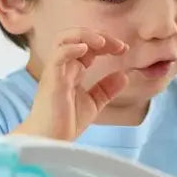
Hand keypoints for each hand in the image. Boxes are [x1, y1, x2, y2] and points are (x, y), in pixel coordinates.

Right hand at [14, 28, 128, 140]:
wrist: (52, 140)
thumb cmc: (67, 122)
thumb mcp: (94, 103)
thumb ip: (107, 88)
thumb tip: (124, 75)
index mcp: (73, 70)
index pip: (88, 46)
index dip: (106, 43)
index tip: (123, 49)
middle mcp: (63, 67)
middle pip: (77, 37)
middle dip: (100, 36)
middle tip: (120, 46)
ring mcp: (56, 72)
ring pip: (64, 40)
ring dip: (85, 36)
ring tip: (103, 42)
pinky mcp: (51, 80)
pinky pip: (58, 56)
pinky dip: (71, 48)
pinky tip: (85, 49)